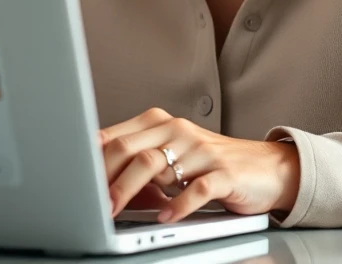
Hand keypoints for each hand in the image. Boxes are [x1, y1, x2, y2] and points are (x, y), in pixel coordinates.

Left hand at [98, 107, 299, 223]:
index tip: (75, 182)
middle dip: (105, 177)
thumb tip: (98, 182)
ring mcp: (202, 150)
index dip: (93, 161)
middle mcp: (178, 131)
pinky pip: (196, 188)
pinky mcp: (224, 172)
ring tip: (114, 210)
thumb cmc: (211, 164)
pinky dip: (176, 205)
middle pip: (131, 149)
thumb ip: (139, 163)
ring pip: (156, 164)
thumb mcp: (172, 159)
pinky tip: (164, 217)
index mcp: (161, 123)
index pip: (117, 136)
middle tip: (89, 203)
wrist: (266, 168)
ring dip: (129, 189)